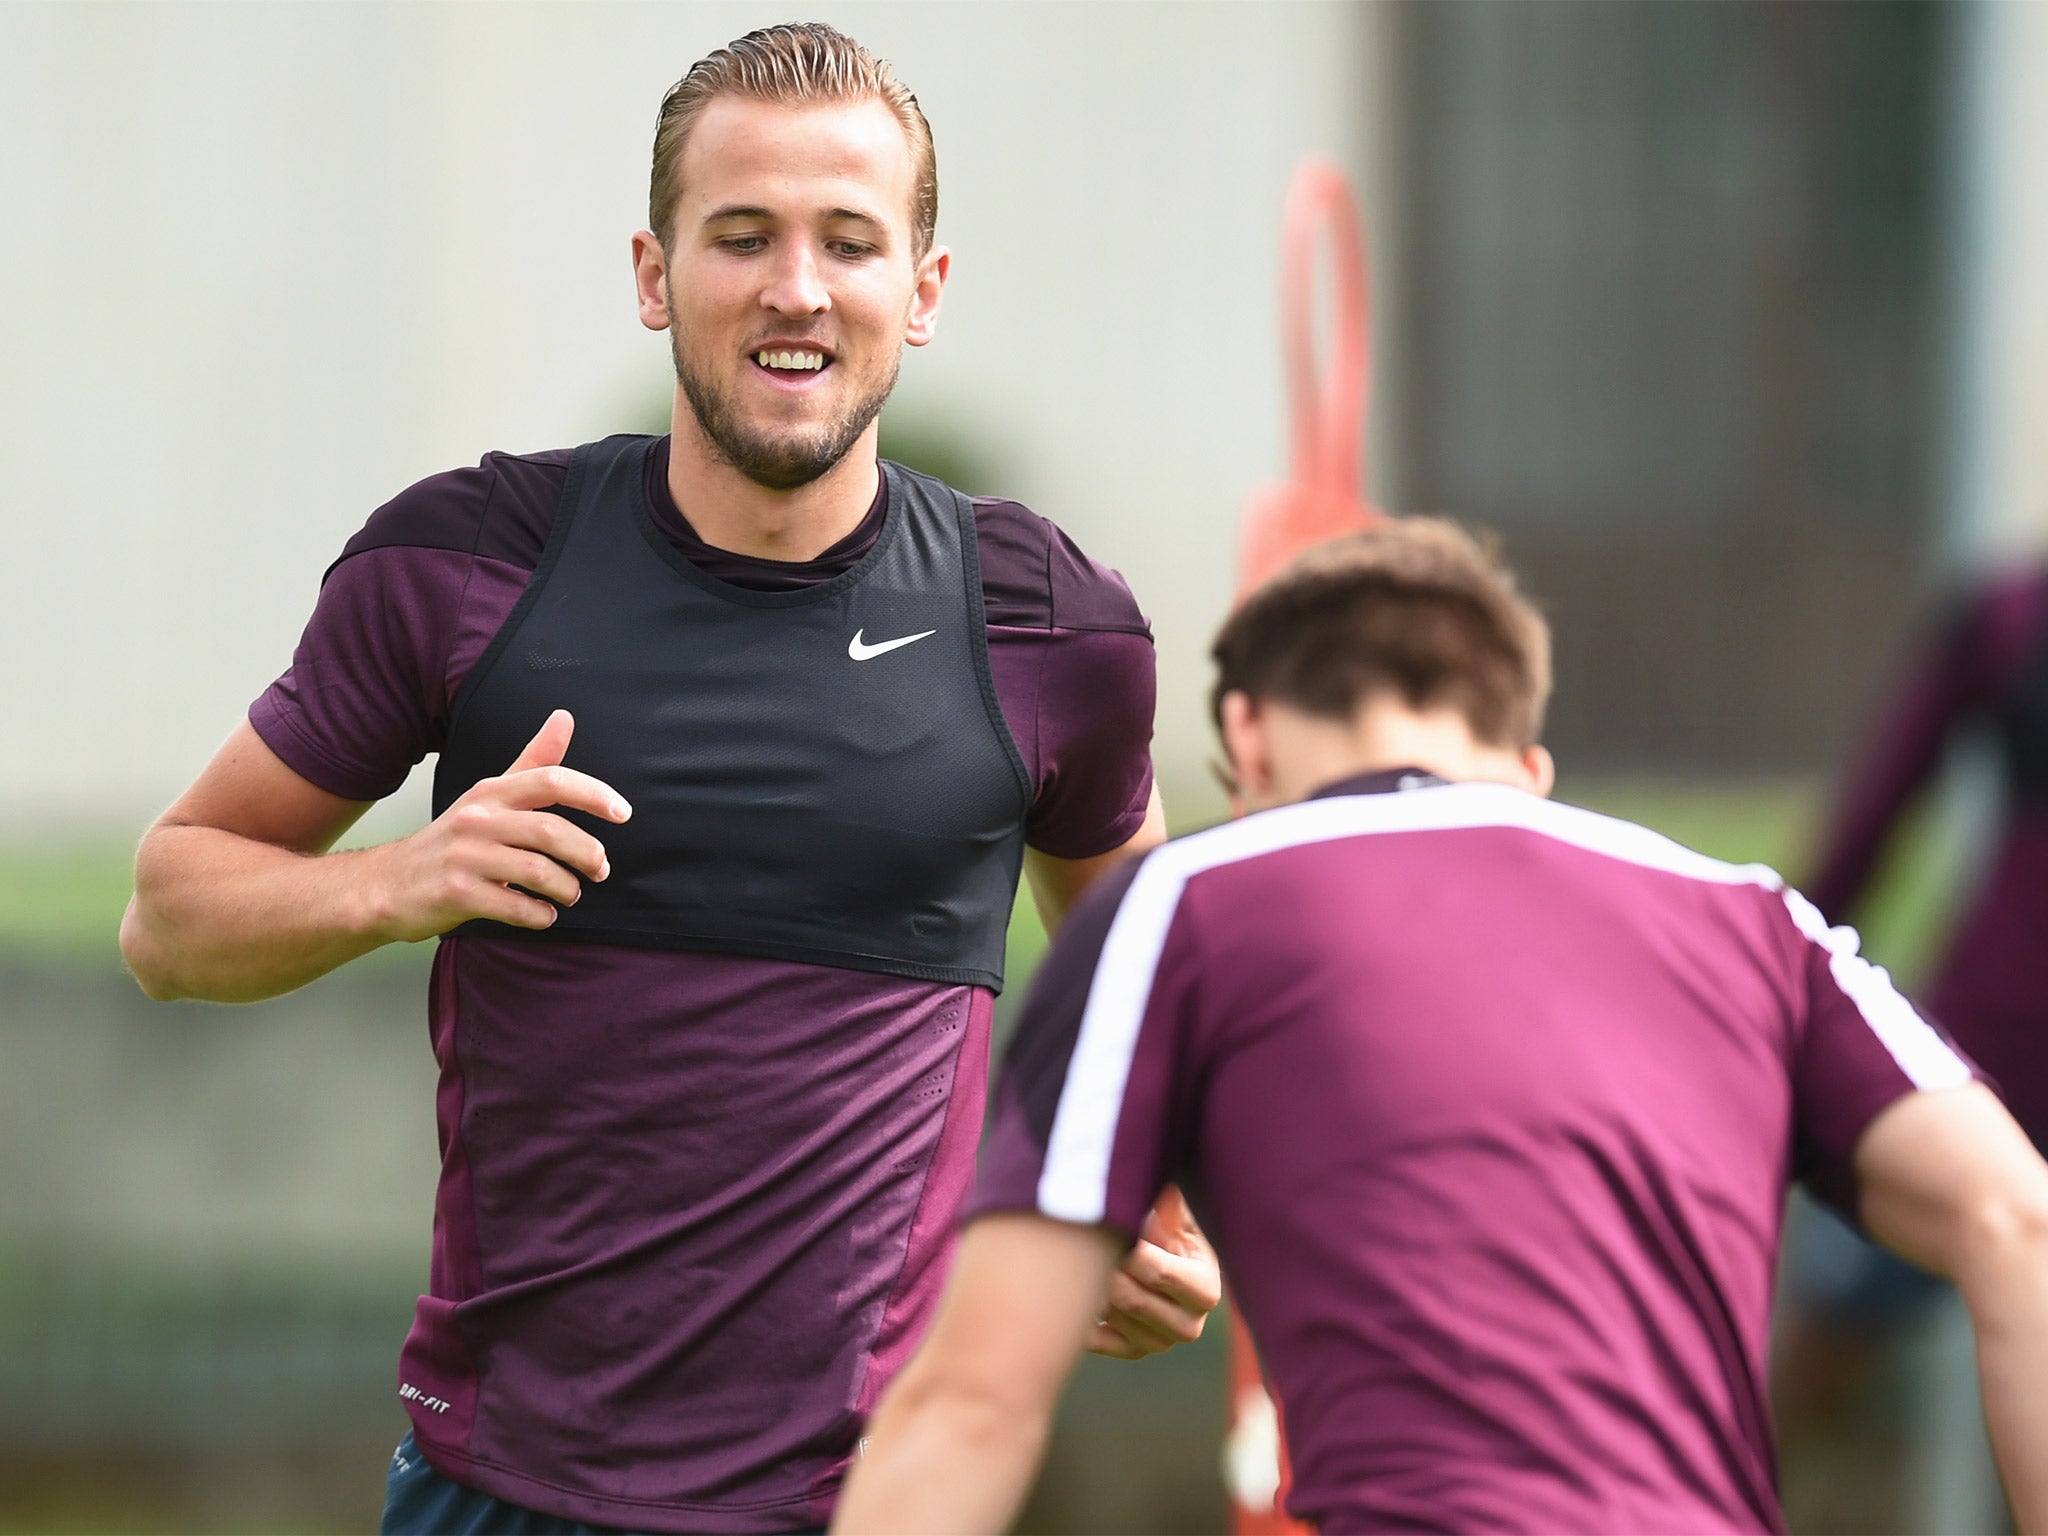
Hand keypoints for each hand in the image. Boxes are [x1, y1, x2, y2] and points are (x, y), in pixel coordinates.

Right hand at [367, 709, 630, 940]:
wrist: (387, 884)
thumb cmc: (453, 839)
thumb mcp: (490, 796)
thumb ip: (532, 762)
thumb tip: (565, 717)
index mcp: (491, 792)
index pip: (550, 780)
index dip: (593, 794)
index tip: (623, 813)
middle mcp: (477, 818)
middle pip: (550, 831)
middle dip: (587, 853)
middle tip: (600, 869)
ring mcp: (464, 856)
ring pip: (537, 872)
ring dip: (567, 888)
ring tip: (571, 894)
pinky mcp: (455, 893)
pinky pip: (514, 907)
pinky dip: (539, 915)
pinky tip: (543, 915)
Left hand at [1087, 1185, 1221, 1358]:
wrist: (1162, 1262)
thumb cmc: (1169, 1230)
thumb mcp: (1176, 1214)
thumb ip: (1170, 1204)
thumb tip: (1165, 1190)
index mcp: (1205, 1290)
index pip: (1158, 1272)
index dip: (1128, 1248)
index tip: (1108, 1226)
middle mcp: (1189, 1326)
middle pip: (1129, 1298)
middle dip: (1105, 1267)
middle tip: (1088, 1240)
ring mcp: (1161, 1343)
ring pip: (1110, 1314)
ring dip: (1092, 1284)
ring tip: (1088, 1256)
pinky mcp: (1133, 1351)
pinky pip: (1095, 1339)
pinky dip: (1080, 1314)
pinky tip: (1076, 1288)